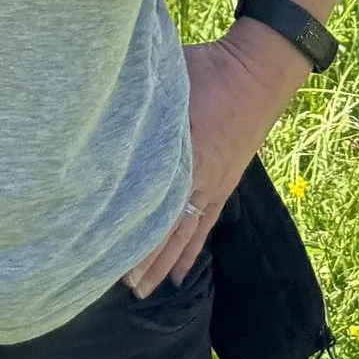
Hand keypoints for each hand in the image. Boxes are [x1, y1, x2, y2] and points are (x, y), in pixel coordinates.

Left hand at [125, 29, 297, 293]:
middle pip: (167, 229)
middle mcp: (198, 178)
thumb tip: (103, 106)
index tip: (106, 252)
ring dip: (164, 263)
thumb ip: (139, 100)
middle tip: (120, 285)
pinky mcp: (224, 184)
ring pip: (185, 235)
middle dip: (143, 258)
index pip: (153, 203)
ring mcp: (213, 185)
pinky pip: (205, 226)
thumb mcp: (166, 79)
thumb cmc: (206, 69)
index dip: (132, 230)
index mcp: (182, 154)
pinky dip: (191, 251)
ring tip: (143, 289)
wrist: (256, 73)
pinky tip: (181, 272)